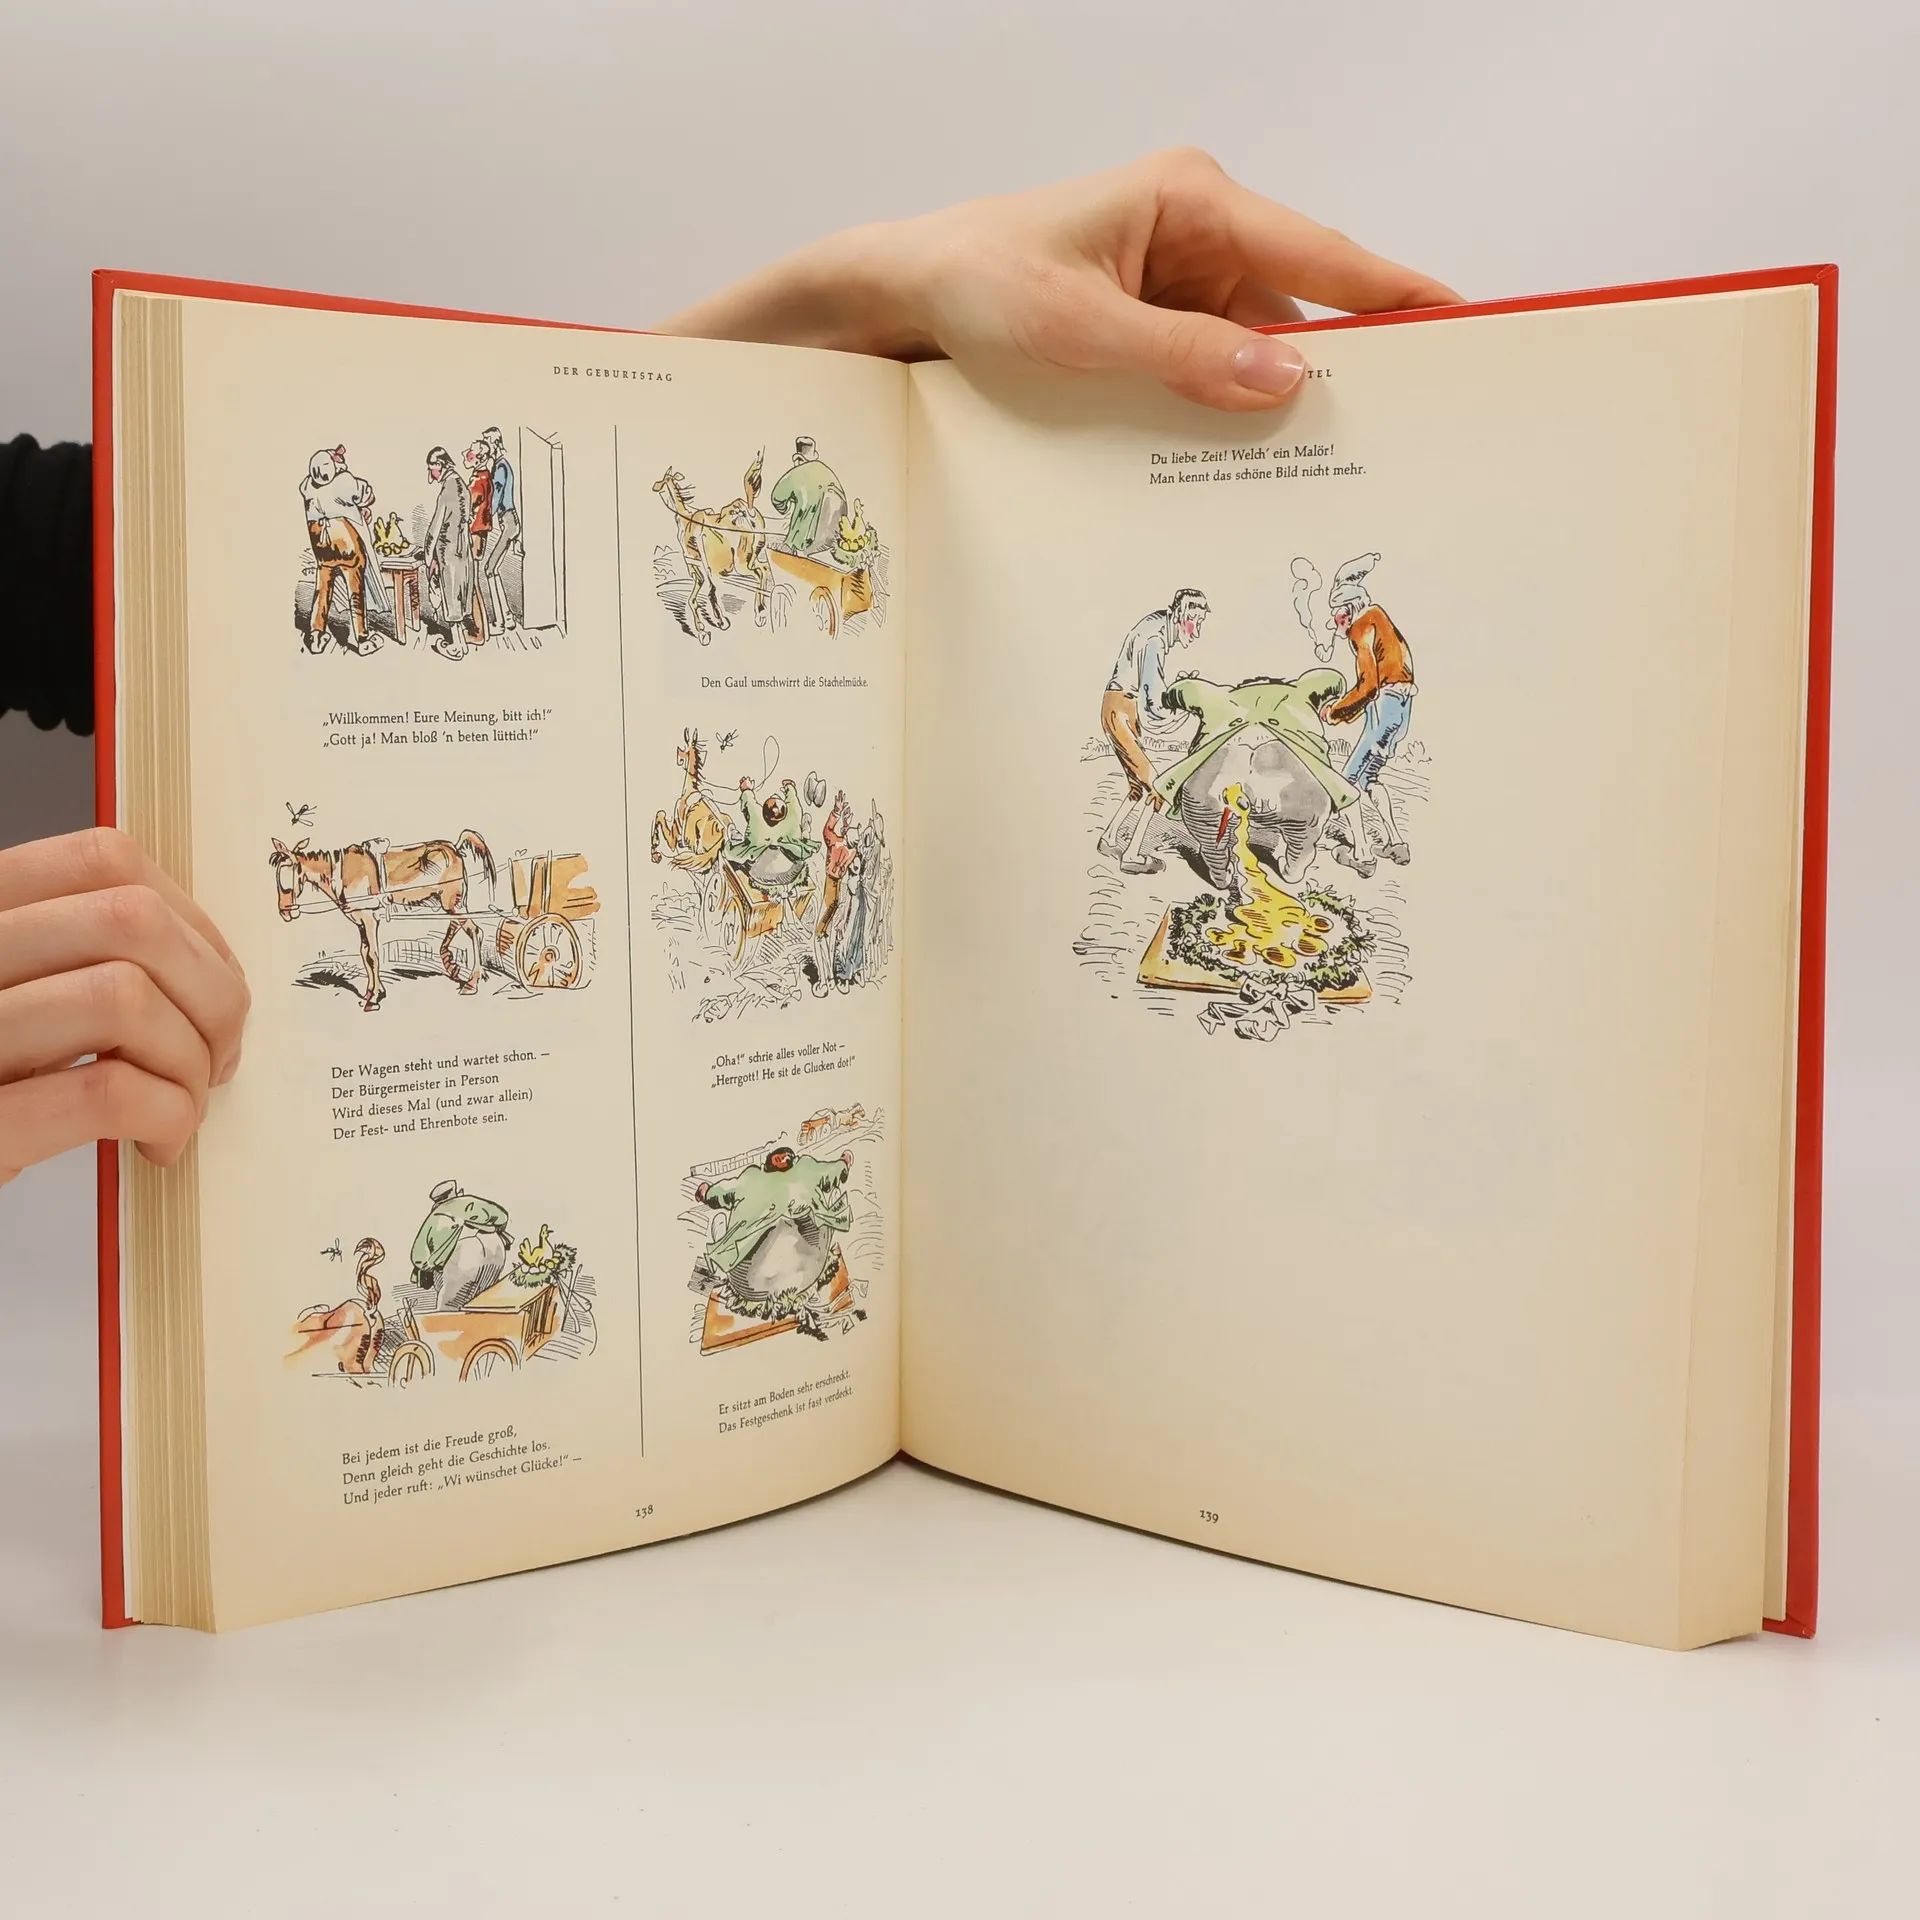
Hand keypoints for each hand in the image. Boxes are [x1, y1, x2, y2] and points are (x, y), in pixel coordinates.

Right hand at [0, 829, 249, 1185]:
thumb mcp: (26, 993)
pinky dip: (165, 1114)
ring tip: (181, 1103)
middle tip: (216, 1055)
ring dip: (187, 1061)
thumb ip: (87, 955)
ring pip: (124, 999)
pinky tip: (157, 1139)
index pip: (105, 861)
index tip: (214, 982)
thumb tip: (216, 965)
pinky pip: (104, 1093)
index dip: (191, 922)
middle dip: (212, 993)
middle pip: (131, 921)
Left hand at [661, 149, 1458, 411]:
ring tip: (1314, 466)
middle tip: (1394, 431)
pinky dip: (1223, 406)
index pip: (1320, 254)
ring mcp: (1177, 273)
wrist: (900, 293)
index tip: (1463, 324)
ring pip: (1255, 344)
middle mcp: (1196, 227)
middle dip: (1334, 366)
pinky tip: (1236, 457)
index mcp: (1191, 200)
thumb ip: (1187, 357)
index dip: (1395, 294)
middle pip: (1298, 304)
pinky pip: (1212, 363)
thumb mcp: (1082, 329)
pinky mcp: (1153, 315)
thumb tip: (1288, 379)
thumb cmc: (977, 282)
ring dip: (1268, 401)